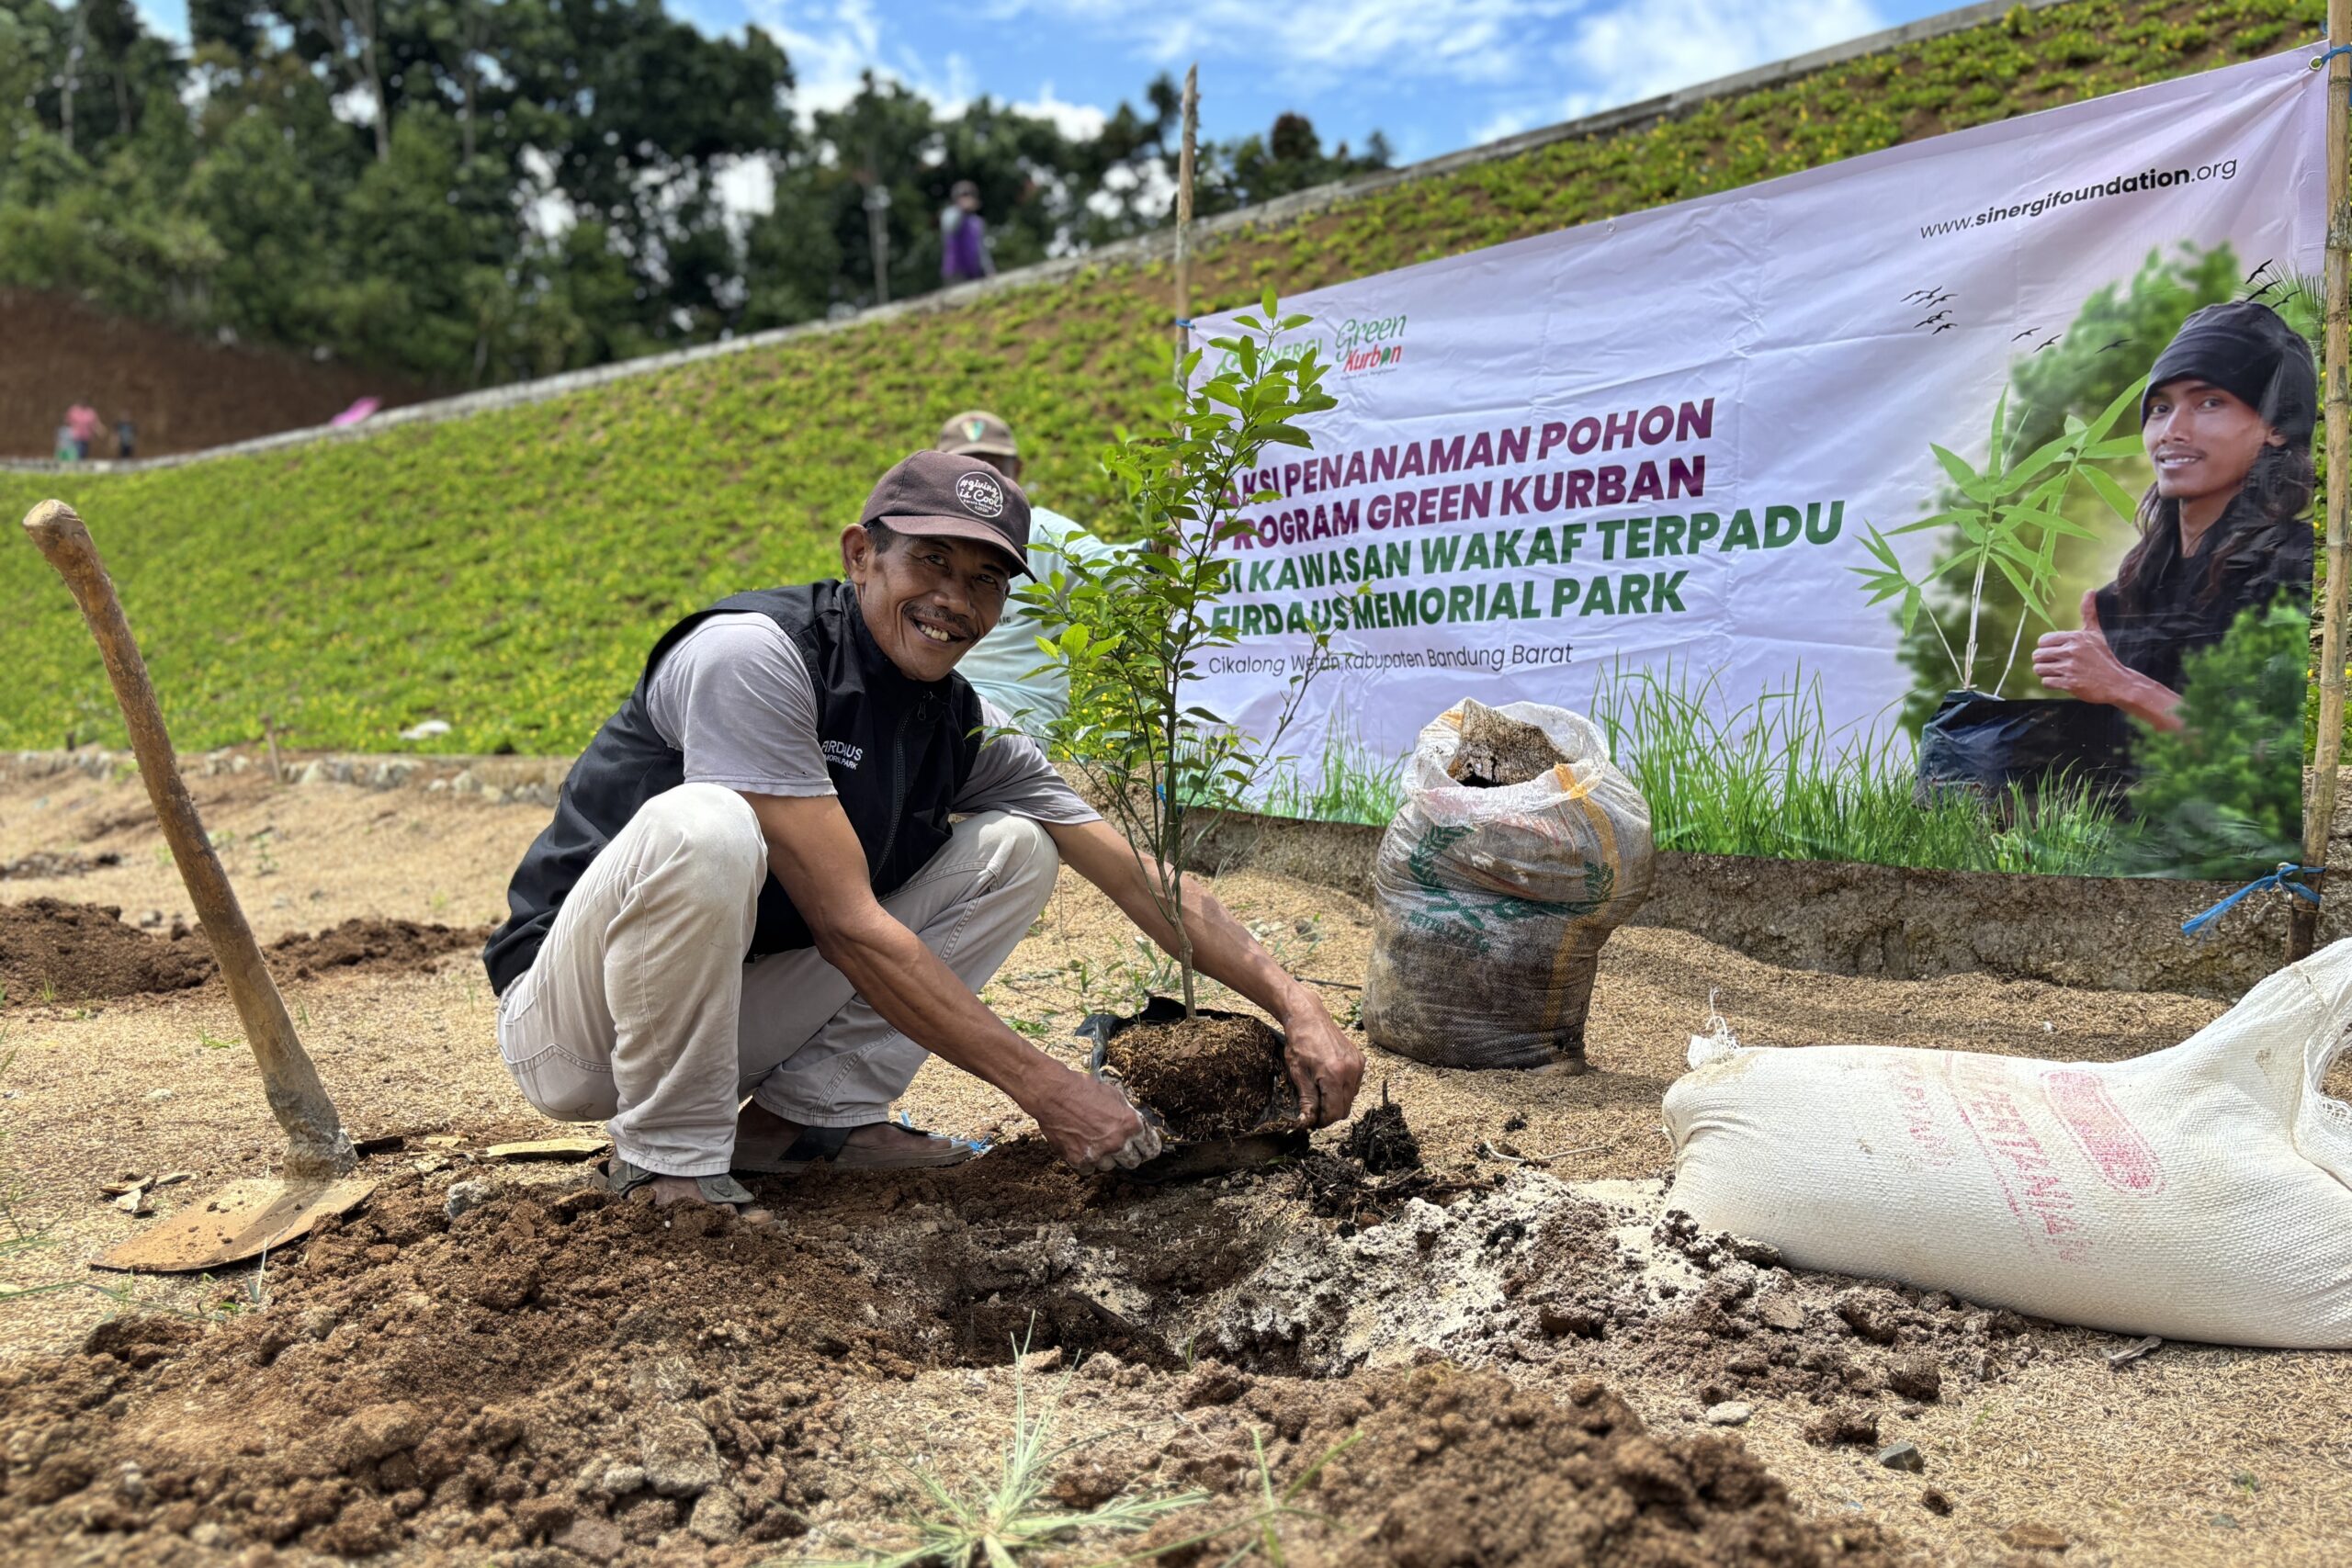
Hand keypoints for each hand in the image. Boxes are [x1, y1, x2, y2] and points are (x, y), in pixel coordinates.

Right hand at [1031, 1068, 1161, 1171]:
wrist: (1053, 1094)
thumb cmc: (1082, 1089)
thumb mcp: (1114, 1094)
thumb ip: (1127, 1113)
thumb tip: (1135, 1125)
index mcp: (1130, 1125)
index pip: (1151, 1148)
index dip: (1148, 1147)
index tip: (1145, 1149)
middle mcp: (1117, 1142)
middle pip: (1133, 1162)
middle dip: (1128, 1154)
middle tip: (1119, 1145)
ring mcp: (1098, 1154)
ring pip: (1110, 1167)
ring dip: (1105, 1157)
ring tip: (1095, 1141)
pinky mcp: (1079, 1160)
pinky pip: (1089, 1169)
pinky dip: (1087, 1161)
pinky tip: (1082, 1146)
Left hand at [1280, 998, 1364, 1127]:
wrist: (1309, 1017)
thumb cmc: (1300, 1042)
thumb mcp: (1298, 1073)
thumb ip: (1307, 1099)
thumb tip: (1308, 1121)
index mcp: (1334, 1075)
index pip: (1335, 1112)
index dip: (1323, 1121)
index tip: (1313, 1121)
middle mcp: (1351, 1071)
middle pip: (1345, 1108)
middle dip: (1330, 1113)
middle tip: (1315, 1109)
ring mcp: (1358, 1064)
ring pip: (1351, 1097)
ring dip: (1337, 1100)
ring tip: (1321, 1091)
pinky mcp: (1360, 1060)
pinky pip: (1355, 1084)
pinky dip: (1343, 1088)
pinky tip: (1329, 1079)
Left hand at [2031, 590, 2138, 707]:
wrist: (2117, 682)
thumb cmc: (2103, 657)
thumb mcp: (2095, 633)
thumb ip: (2088, 612)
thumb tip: (2089, 590)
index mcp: (2075, 637)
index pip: (2043, 640)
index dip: (2047, 647)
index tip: (2058, 651)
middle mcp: (2071, 651)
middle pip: (2037, 655)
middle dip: (2044, 660)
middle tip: (2058, 663)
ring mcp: (2070, 668)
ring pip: (2039, 669)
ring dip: (2046, 672)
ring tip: (2060, 672)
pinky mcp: (2069, 684)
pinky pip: (2046, 682)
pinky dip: (2052, 683)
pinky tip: (2064, 681)